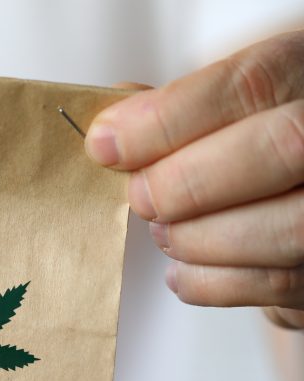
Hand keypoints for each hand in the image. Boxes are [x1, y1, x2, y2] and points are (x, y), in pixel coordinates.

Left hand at [85, 30, 303, 328]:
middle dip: (186, 182)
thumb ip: (168, 109)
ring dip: (198, 237)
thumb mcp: (215, 105)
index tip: (106, 146)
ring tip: (165, 232)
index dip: (167, 120)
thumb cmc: (243, 141)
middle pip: (280, 149)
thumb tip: (109, 129)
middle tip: (140, 198)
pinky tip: (183, 266)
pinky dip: (209, 281)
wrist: (287, 189)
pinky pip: (275, 284)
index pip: (249, 85)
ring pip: (285, 226)